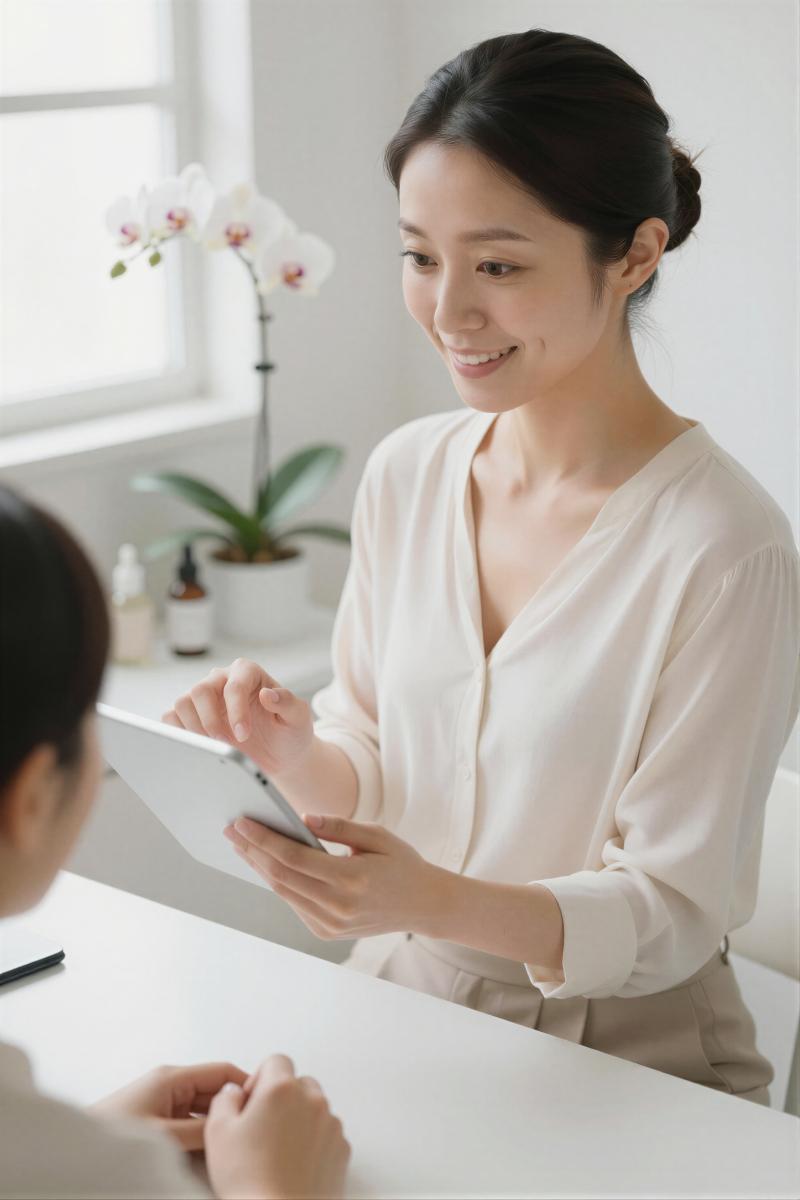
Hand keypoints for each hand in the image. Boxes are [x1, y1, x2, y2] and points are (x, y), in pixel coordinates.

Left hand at [91, 1062, 247, 1151]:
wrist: (76, 1152)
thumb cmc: (112, 1134)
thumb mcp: (165, 1135)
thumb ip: (201, 1131)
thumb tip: (232, 1129)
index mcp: (172, 1077)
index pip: (222, 1072)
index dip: (245, 1085)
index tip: (264, 1104)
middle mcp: (169, 1086)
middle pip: (213, 1094)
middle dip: (230, 1112)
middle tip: (248, 1131)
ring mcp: (162, 1104)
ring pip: (201, 1114)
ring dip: (213, 1129)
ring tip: (229, 1146)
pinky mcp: (156, 1121)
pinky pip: (188, 1126)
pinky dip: (199, 1139)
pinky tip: (206, 1156)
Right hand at [162, 657, 313, 777]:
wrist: (280, 754)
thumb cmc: (289, 731)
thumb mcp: (298, 718)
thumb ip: (287, 703)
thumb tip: (267, 695)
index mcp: (248, 672)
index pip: (234, 685)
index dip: (236, 711)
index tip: (243, 735)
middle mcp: (222, 679)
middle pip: (200, 690)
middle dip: (211, 721)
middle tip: (226, 745)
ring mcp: (204, 697)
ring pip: (182, 703)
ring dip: (195, 729)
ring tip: (216, 748)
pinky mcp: (190, 716)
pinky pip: (171, 718)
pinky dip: (179, 733)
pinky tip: (199, 746)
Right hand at [205, 1053, 350, 1199]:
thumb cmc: (249, 1180)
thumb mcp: (218, 1132)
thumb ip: (225, 1099)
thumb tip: (234, 1094)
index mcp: (281, 1089)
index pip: (276, 1061)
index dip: (259, 1079)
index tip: (251, 1102)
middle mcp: (312, 1101)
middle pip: (298, 1082)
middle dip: (282, 1098)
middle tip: (263, 1126)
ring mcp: (331, 1125)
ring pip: (315, 1107)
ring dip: (299, 1119)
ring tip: (277, 1150)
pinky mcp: (342, 1149)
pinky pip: (327, 1133)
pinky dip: (314, 1141)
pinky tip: (294, 1163)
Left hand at [223, 812, 444, 938]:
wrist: (424, 906)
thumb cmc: (402, 865)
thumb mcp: (377, 836)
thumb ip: (338, 827)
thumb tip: (301, 817)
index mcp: (351, 879)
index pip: (293, 858)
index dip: (263, 839)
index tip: (242, 822)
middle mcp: (337, 906)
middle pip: (281, 876)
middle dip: (252, 851)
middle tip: (231, 829)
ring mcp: (331, 924)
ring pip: (284, 892)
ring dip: (260, 867)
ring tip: (242, 845)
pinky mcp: (327, 932)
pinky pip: (295, 904)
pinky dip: (278, 882)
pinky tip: (267, 864)